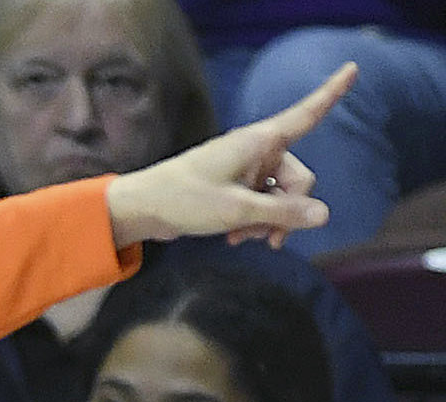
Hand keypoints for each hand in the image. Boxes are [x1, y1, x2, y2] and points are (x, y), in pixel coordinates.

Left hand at [104, 61, 355, 249]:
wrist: (142, 209)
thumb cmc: (184, 200)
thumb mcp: (238, 211)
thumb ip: (283, 214)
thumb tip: (324, 215)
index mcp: (261, 141)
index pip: (307, 114)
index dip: (332, 92)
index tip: (353, 68)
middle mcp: (258, 149)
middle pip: (299, 180)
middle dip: (287, 211)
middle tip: (267, 239)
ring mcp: (247, 169)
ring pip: (280, 197)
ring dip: (267, 221)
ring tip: (241, 238)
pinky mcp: (236, 186)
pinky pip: (262, 203)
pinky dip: (254, 221)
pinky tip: (235, 237)